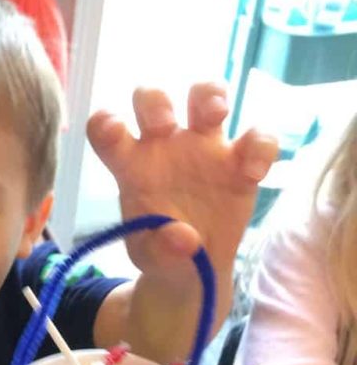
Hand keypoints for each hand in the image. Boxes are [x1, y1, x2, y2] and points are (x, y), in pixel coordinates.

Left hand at [86, 82, 276, 287]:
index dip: (105, 122)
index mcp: (130, 165)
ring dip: (210, 95)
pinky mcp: (239, 162)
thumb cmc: (161, 252)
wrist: (194, 269)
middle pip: (152, 98)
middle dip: (156, 102)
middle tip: (162, 126)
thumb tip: (184, 238)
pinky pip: (257, 138)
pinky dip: (260, 147)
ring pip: (205, 95)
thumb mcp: (151, 259)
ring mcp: (202, 148)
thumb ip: (159, 249)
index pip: (105, 129)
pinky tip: (253, 175)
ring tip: (214, 116)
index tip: (115, 130)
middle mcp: (163, 147)